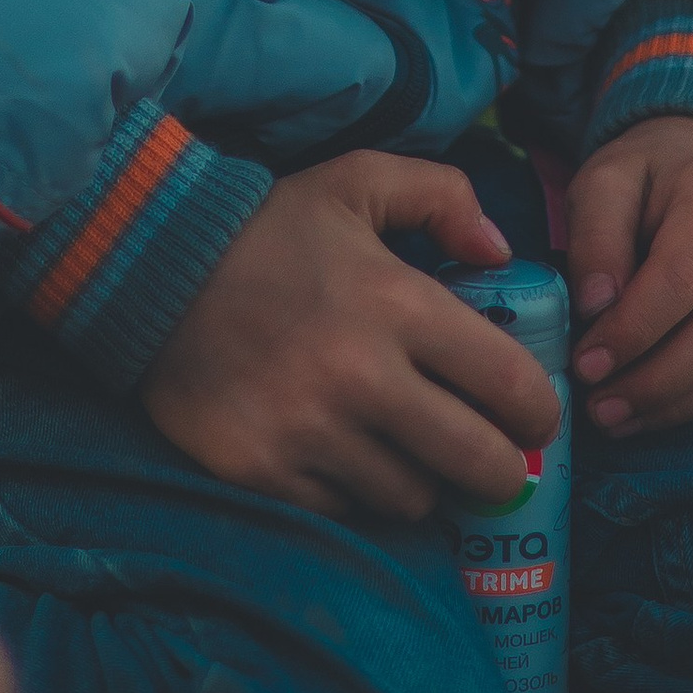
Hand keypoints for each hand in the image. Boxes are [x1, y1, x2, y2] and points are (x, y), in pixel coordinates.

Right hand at [139, 151, 558, 521]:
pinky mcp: (264, 472)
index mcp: (402, 306)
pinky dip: (355, 495)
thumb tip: (501, 253)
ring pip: (412, 499)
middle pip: (479, 465)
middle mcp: (364, 378)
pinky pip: (343, 512)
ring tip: (408, 452)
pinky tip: (347, 458)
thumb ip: (445, 198)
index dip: (541, 415)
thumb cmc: (271, 228)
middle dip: (503, 473)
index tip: (536, 422)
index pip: (511, 386)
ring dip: (421, 482)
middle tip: (495, 464)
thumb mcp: (360, 180)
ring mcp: (312, 433)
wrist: (151, 269)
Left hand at [567, 113, 692, 435]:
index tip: (585, 364)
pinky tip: (649, 411)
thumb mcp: (606, 182)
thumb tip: (596, 309)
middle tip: (597, 406)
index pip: (684, 279)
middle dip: (653, 381)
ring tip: (614, 415)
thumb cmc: (650, 179)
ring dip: (672, 403)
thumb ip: (595, 237)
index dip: (633, 331)